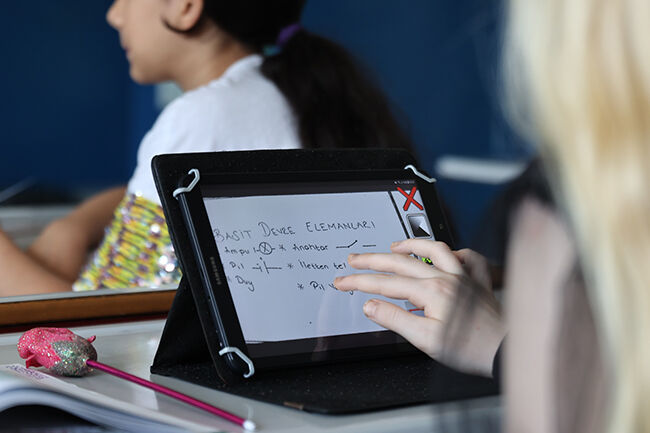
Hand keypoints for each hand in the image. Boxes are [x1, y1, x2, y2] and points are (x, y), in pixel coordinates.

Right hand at [333, 239, 505, 376]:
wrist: (506, 351)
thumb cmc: (470, 349)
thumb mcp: (425, 340)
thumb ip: (395, 319)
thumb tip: (370, 305)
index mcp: (431, 292)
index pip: (385, 283)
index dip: (359, 282)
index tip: (342, 282)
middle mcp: (447, 278)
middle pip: (402, 262)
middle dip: (373, 260)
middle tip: (354, 260)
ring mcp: (463, 277)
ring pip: (433, 250)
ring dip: (410, 245)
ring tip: (393, 246)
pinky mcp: (477, 282)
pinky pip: (467, 257)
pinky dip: (454, 252)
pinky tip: (446, 254)